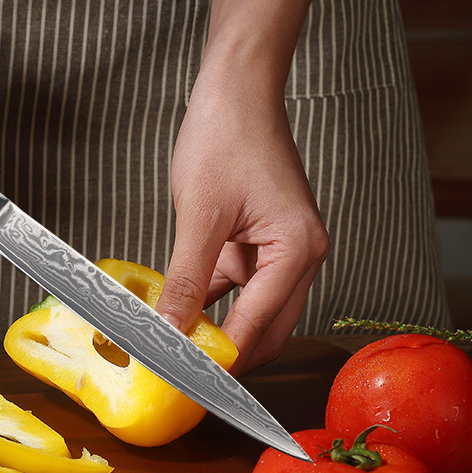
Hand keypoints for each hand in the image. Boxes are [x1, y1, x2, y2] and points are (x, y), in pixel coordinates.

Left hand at [156, 66, 329, 375]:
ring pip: (254, 311)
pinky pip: (242, 286)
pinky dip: (216, 302)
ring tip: (180, 350)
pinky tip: (184, 311)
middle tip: (186, 376)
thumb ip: (187, 279)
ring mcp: (283, 250)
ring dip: (221, 330)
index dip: (221, 358)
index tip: (188, 381)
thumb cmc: (227, 137)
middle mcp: (301, 256)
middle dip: (229, 354)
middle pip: (268, 328)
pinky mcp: (262, 243)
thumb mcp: (200, 216)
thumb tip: (170, 328)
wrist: (236, 90)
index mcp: (298, 250)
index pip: (258, 325)